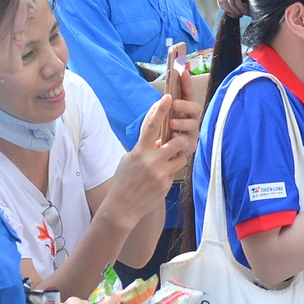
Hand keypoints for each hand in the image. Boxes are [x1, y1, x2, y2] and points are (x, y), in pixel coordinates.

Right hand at [106, 96, 192, 216]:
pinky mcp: (166, 185)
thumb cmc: (123, 181)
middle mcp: (151, 161)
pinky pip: (176, 172)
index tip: (167, 96)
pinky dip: (171, 172)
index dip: (160, 109)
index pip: (151, 126)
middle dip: (180, 140)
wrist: (122, 207)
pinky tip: (160, 178)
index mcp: (139, 151)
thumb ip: (143, 148)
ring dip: (178, 157)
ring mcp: (160, 173)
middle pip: (176, 142)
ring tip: (168, 162)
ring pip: (181, 158)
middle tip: (176, 142)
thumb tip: (156, 139)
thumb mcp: (129, 159)